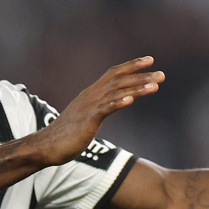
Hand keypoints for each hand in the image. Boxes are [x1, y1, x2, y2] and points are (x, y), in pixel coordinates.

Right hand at [31, 57, 164, 165]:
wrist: (46, 147)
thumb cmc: (67, 135)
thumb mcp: (86, 117)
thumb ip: (100, 109)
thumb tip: (113, 105)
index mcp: (91, 94)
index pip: (114, 73)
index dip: (132, 66)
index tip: (150, 60)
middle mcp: (91, 96)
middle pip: (119, 80)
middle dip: (141, 76)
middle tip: (162, 75)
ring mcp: (88, 107)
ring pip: (116, 92)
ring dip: (137, 88)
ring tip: (155, 85)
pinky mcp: (87, 121)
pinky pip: (105, 109)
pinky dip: (118, 102)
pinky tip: (131, 99)